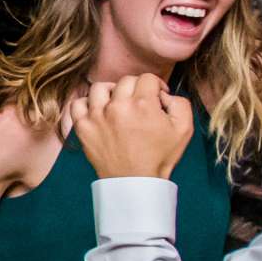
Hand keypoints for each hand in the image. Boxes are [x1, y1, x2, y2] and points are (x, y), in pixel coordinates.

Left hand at [68, 74, 192, 180]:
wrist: (135, 182)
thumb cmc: (160, 156)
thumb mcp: (184, 128)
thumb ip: (179, 102)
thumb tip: (163, 94)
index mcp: (143, 104)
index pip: (147, 78)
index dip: (156, 86)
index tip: (157, 98)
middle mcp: (117, 106)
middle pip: (125, 81)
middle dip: (136, 88)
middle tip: (140, 103)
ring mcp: (97, 116)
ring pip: (100, 88)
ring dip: (111, 92)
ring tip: (118, 103)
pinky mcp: (83, 127)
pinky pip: (77, 104)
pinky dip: (86, 104)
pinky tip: (97, 111)